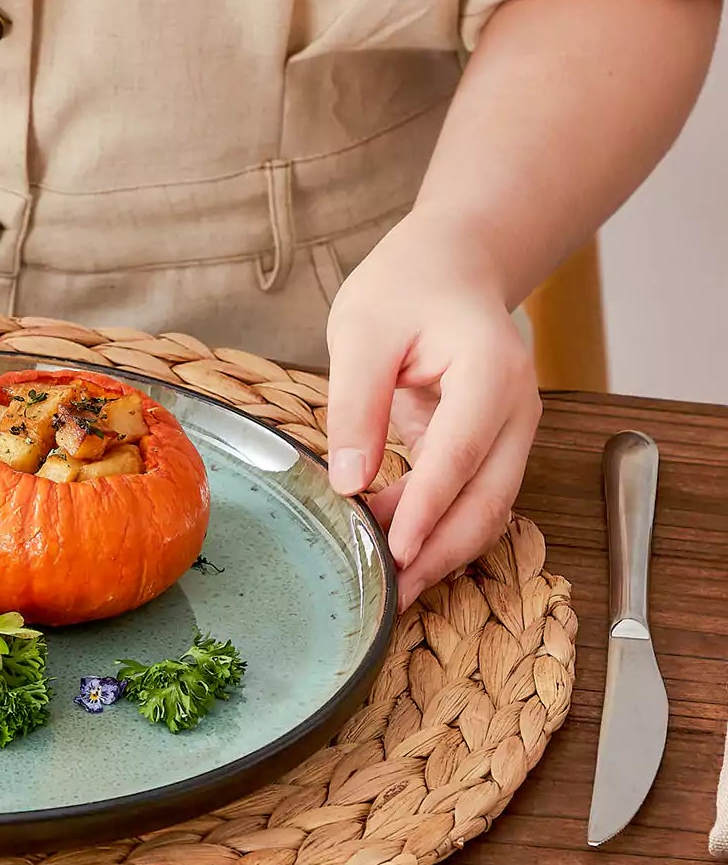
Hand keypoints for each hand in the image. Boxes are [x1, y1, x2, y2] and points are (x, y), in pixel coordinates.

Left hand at [324, 211, 541, 611]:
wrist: (450, 267)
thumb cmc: (406, 289)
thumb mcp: (362, 332)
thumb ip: (355, 405)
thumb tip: (349, 482)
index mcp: (489, 371)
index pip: (459, 455)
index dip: (426, 510)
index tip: (394, 554)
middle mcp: (516, 408)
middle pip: (489, 499)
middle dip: (440, 553)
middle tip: (390, 597)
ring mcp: (510, 432)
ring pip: (487, 511)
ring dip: (439, 551)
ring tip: (386, 587)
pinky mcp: (491, 449)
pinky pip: (471, 501)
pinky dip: (436, 530)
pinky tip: (391, 549)